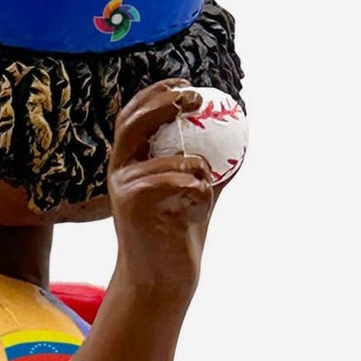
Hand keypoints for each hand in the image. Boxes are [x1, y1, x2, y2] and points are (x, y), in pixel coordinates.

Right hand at [107, 79, 221, 307]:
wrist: (163, 276)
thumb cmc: (179, 233)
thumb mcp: (197, 188)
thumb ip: (209, 161)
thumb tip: (240, 130)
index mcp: (131, 161)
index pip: (134, 115)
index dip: (157, 93)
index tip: (187, 83)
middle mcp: (120, 171)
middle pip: (132, 122)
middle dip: (162, 103)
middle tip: (194, 99)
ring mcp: (122, 189)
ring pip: (163, 158)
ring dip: (195, 164)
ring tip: (206, 183)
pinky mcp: (129, 206)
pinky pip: (170, 182)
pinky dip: (194, 188)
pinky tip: (199, 205)